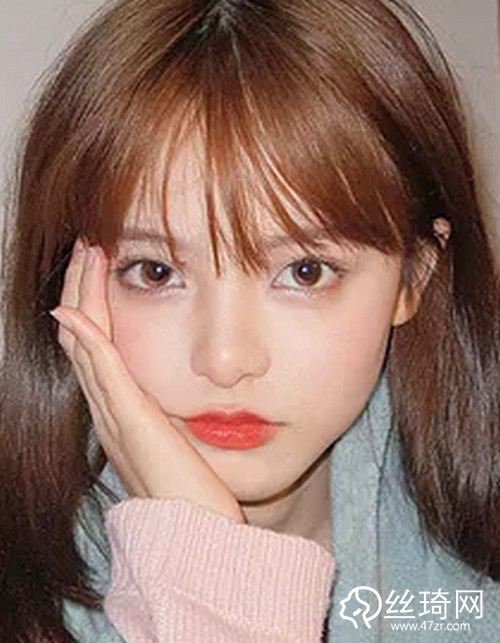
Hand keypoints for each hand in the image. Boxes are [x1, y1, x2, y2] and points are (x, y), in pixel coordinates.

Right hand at [51, 238, 244, 522]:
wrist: (195, 540)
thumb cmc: (195, 493)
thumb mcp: (182, 443)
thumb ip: (170, 417)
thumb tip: (173, 395)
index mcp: (123, 410)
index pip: (96, 343)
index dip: (93, 301)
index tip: (103, 261)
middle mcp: (110, 411)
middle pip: (82, 336)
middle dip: (83, 286)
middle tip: (88, 244)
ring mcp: (115, 418)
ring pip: (85, 346)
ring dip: (84, 297)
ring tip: (88, 254)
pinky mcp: (131, 425)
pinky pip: (102, 374)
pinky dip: (87, 340)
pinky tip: (76, 311)